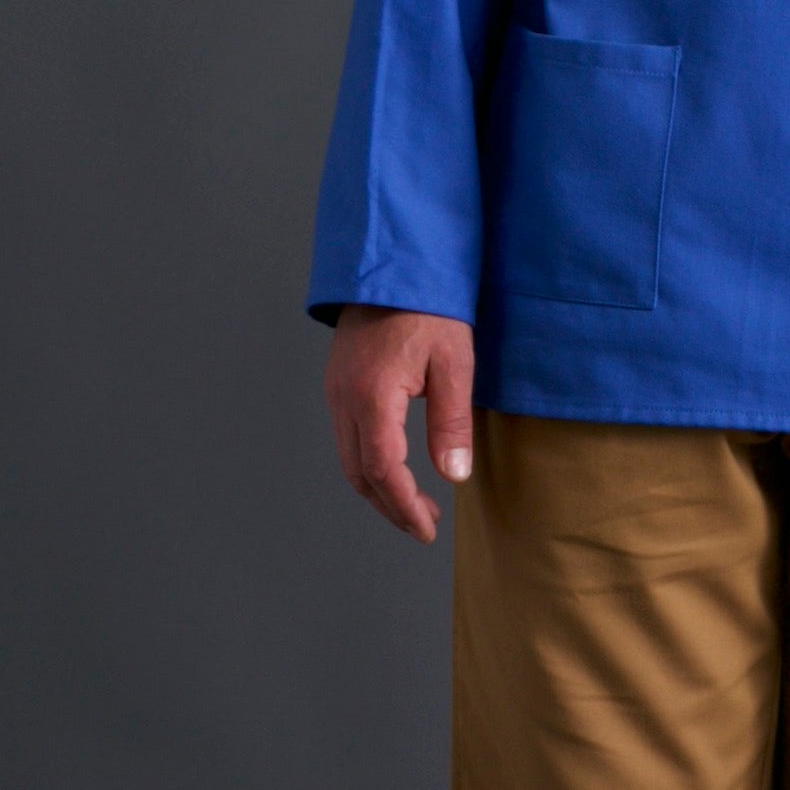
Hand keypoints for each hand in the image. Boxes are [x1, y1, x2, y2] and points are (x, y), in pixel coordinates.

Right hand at [325, 305, 474, 541]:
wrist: (394, 260)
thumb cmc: (429, 305)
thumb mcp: (454, 362)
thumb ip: (451, 422)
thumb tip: (453, 475)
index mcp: (373, 397)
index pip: (384, 472)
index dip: (404, 507)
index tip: (427, 529)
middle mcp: (344, 399)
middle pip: (359, 474)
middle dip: (391, 506)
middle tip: (424, 525)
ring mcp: (335, 390)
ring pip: (349, 458)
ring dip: (379, 487)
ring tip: (414, 503)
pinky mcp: (338, 382)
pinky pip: (347, 436)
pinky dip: (368, 462)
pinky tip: (396, 466)